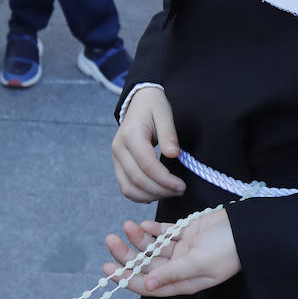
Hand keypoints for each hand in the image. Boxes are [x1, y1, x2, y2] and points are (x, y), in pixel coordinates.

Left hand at [102, 211, 239, 296]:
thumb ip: (173, 273)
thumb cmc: (228, 249)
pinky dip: (153, 229)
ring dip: (139, 237)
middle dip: (127, 254)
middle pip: (146, 264)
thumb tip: (146, 285)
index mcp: (182, 282)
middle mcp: (179, 268)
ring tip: (127, 225)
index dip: (126, 279)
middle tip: (110, 240)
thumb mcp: (200, 263)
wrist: (249, 229)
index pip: (148, 285)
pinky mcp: (187, 233)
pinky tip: (144, 223)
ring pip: (153, 246)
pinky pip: (164, 233)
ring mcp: (183, 250)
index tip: (107, 270)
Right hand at [112, 87, 185, 201]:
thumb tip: (173, 154)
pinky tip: (156, 193)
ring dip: (150, 195)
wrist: (139, 102)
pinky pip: (125, 187)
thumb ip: (169, 134)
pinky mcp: (118, 165)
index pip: (147, 165)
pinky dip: (140, 195)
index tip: (181, 185)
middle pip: (138, 179)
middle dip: (161, 190)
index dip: (165, 179)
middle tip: (180, 191)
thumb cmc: (154, 107)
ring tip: (170, 193)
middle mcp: (119, 148)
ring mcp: (116, 158)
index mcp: (130, 135)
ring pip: (128, 188)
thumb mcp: (164, 114)